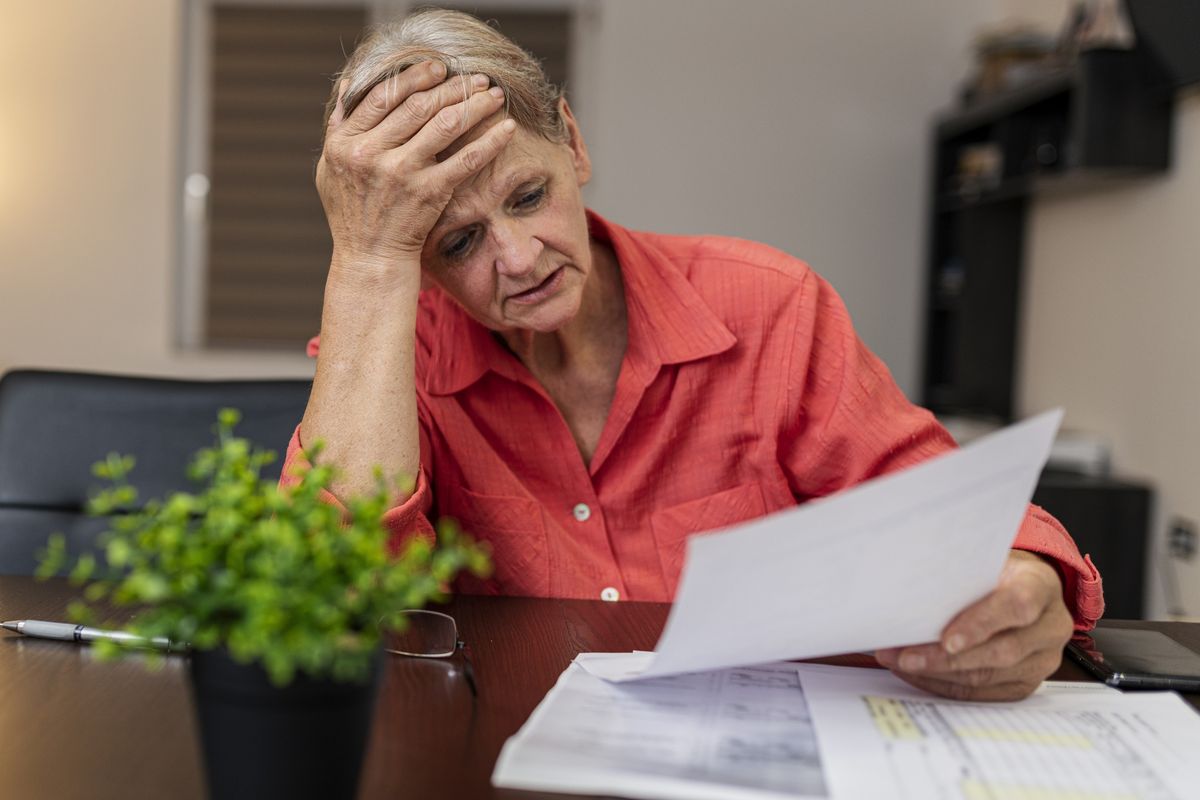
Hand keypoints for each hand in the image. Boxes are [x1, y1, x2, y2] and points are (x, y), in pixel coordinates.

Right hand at [315, 60, 515, 275]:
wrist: (369, 259)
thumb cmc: (352, 214)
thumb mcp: (330, 168)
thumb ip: (338, 127)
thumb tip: (347, 86)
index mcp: (345, 142)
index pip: (383, 95)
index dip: (413, 76)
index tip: (438, 67)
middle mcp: (371, 153)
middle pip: (418, 105)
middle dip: (452, 86)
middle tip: (476, 77)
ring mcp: (401, 173)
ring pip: (444, 124)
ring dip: (474, 104)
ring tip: (494, 94)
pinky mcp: (429, 192)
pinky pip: (466, 159)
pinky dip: (490, 140)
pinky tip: (507, 128)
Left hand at [875, 550, 1073, 700]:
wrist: (1025, 588)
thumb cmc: (996, 572)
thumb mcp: (984, 561)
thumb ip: (960, 575)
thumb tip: (910, 592)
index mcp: (1042, 587)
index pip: (1017, 606)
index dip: (981, 624)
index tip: (947, 639)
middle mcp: (1050, 627)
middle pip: (1001, 651)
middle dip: (947, 658)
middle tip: (905, 656)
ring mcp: (1042, 660)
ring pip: (988, 677)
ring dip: (938, 673)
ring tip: (901, 663)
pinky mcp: (1026, 684)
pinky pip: (983, 693)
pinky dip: (945, 685)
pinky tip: (918, 674)